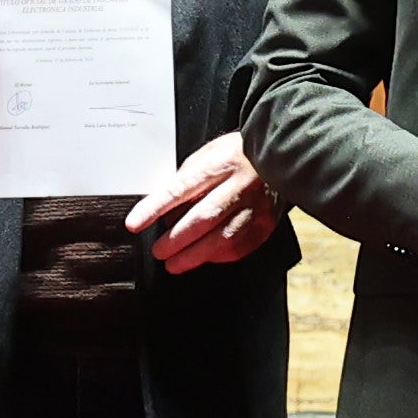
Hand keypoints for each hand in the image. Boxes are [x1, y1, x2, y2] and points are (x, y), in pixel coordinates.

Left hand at [127, 133, 276, 272]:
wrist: (281, 155)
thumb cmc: (239, 154)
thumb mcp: (208, 154)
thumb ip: (187, 178)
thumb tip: (165, 206)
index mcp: (218, 165)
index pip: (180, 188)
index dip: (155, 208)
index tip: (135, 223)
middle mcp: (238, 186)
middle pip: (202, 217)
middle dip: (175, 239)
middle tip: (158, 251)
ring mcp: (255, 206)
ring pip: (222, 237)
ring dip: (194, 255)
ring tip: (174, 264)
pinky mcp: (265, 223)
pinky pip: (241, 246)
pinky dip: (219, 256)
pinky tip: (206, 258)